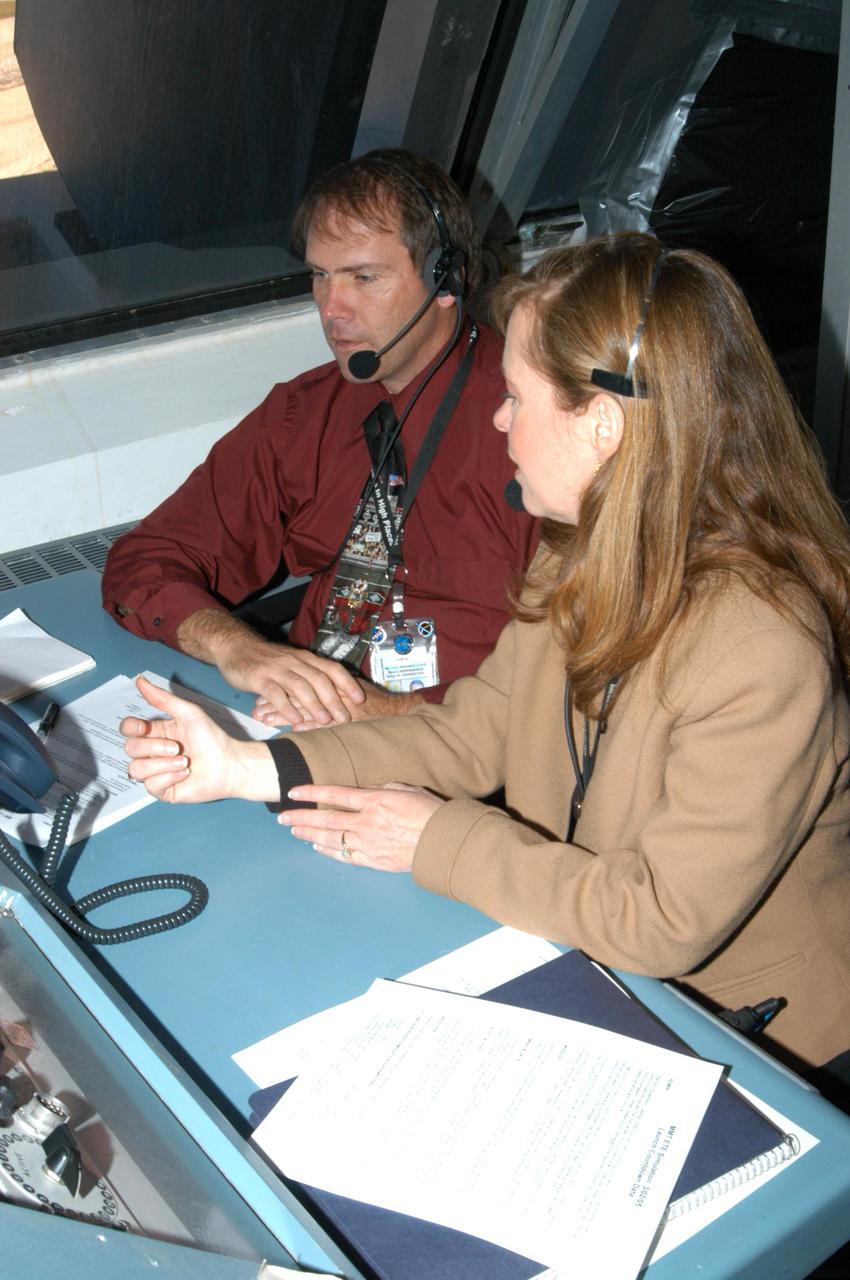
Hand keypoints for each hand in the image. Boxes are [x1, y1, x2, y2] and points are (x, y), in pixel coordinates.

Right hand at [120, 675, 276, 803]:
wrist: (229, 764)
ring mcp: (156, 771)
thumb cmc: (212, 738)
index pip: (128, 729)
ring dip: (163, 765)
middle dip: (155, 748)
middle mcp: (153, 752)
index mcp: (156, 732)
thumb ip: (162, 699)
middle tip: (178, 748)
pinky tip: (185, 774)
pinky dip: (168, 778)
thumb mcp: (188, 713)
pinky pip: (150, 786)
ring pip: (136, 769)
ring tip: (185, 762)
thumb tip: (140, 680)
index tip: (144, 727)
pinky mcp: (162, 789)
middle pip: (130, 749)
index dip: (131, 728)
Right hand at [177, 609, 364, 727]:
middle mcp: (294, 662)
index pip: (332, 668)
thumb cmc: (266, 660)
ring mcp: (277, 669)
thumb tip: (333, 696)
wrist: (235, 646)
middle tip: (345, 718)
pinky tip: (294, 719)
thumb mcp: (291, 663)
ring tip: (324, 720)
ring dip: (314, 704)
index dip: (347, 683)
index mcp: (305, 658)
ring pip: (300, 686)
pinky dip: (286, 706)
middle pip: (319, 679)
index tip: (360, 699)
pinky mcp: (260, 678)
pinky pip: (275, 693)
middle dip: (334, 699)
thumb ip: (308, 676)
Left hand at [260, 679, 424, 731]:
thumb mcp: (353, 692)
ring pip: (304, 708)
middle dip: (276, 702)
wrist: (400, 712)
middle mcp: (332, 692)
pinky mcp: (345, 721)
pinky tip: (290, 733)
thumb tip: (315, 699)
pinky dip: (305, 728)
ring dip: (283, 715)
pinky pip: (321, 724)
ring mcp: (338, 707)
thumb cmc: (377, 704)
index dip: (281, 691)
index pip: (300, 685)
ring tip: (263, 720)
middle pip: (297, 695)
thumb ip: (334, 694)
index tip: (263, 696)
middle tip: (256, 709)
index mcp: (332, 683)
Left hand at [277, 782, 443, 871]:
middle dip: (301, 817)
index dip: (311, 792)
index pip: (334, 795)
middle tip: (283, 817)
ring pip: (330, 839)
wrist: (441, 841)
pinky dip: (327, 851)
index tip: (293, 792)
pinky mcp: (372, 860)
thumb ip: (382, 789)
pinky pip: (343, 856)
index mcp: (374, 801)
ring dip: (308, 834)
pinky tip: (316, 846)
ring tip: (293, 830)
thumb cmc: (428, 812)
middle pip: (325, 819)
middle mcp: (366, 822)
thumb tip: (367, 789)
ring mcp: (367, 843)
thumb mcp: (406, 789)